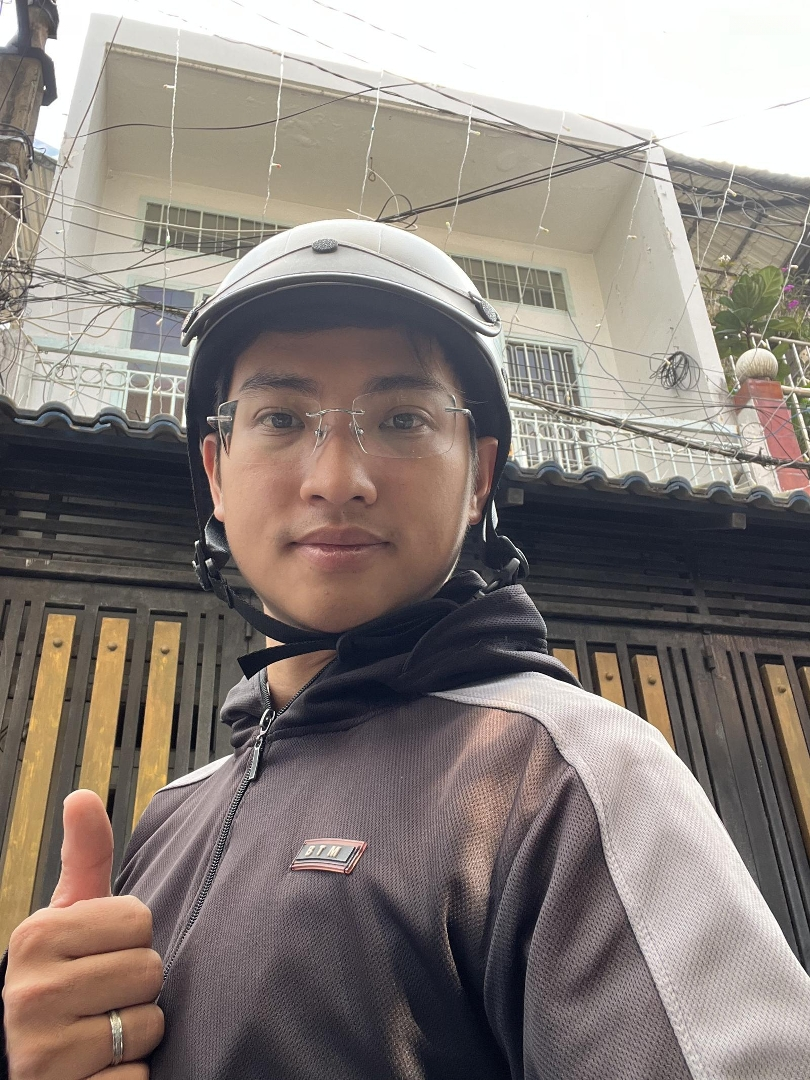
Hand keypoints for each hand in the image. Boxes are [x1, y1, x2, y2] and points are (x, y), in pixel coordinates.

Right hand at [3, 790, 163, 1078]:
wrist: (27, 1065)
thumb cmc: (59, 983)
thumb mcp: (67, 917)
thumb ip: (86, 857)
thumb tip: (82, 795)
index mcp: (35, 936)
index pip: (140, 918)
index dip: (130, 940)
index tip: (97, 957)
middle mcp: (30, 994)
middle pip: (149, 970)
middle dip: (135, 989)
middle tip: (100, 1000)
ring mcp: (41, 1053)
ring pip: (149, 1024)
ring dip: (134, 1035)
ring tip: (97, 1035)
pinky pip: (138, 1078)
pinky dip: (128, 1079)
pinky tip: (98, 1074)